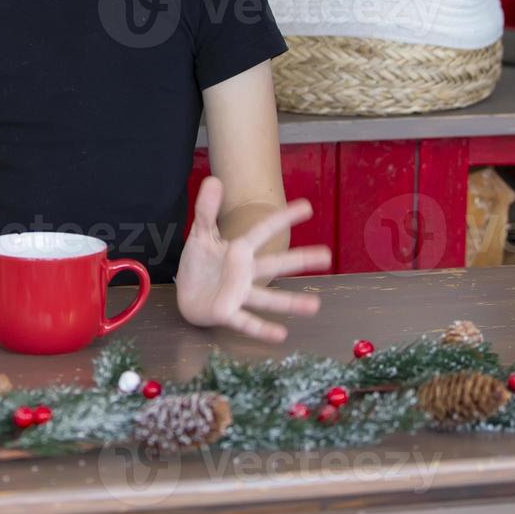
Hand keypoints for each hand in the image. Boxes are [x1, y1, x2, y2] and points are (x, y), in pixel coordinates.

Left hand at [174, 175, 331, 342]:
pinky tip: (280, 334)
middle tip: (328, 255)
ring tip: (314, 306)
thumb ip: (207, 210)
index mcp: (240, 251)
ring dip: (290, 302)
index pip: (263, 230)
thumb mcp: (200, 234)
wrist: (186, 293)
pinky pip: (246, 321)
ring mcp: (238, 293)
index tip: (307, 207)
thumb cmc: (199, 265)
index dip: (283, 218)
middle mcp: (245, 273)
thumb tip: (213, 179)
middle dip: (300, 260)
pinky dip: (261, 329)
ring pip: (267, 298)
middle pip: (275, 264)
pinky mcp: (226, 312)